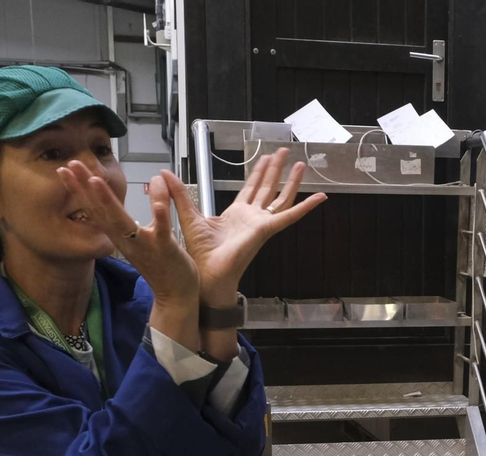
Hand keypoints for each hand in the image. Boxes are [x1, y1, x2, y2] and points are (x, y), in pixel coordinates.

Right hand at [58, 162, 197, 308]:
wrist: (174, 296)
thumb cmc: (160, 264)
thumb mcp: (143, 235)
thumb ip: (138, 213)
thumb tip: (140, 186)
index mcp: (120, 235)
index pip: (95, 209)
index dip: (79, 190)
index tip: (64, 169)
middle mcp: (126, 240)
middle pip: (101, 212)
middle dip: (85, 188)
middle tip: (71, 165)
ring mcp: (144, 245)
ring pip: (122, 222)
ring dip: (108, 202)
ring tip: (94, 181)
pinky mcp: (165, 249)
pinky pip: (161, 231)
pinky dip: (159, 215)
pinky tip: (157, 201)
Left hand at [167, 148, 326, 305]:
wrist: (207, 274)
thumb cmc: (201, 255)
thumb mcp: (189, 216)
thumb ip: (180, 194)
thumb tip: (165, 175)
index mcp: (236, 215)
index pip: (251, 190)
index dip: (258, 173)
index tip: (264, 159)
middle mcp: (252, 218)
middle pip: (268, 188)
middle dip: (275, 169)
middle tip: (283, 152)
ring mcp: (262, 223)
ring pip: (280, 197)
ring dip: (291, 181)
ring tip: (301, 164)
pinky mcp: (266, 230)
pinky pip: (290, 216)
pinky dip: (306, 207)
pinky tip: (321, 198)